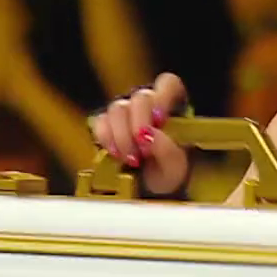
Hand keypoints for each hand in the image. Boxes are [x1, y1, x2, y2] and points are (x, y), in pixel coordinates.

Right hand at [92, 72, 190, 193]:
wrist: (151, 193)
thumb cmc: (169, 174)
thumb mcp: (176, 169)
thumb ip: (168, 151)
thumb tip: (150, 134)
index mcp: (173, 107)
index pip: (168, 84)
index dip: (162, 98)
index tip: (159, 121)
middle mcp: (149, 104)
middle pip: (140, 97)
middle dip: (139, 124)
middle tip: (142, 150)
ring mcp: (125, 112)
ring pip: (118, 108)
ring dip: (122, 135)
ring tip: (132, 159)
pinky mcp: (106, 125)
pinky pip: (100, 122)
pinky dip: (107, 139)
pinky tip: (116, 154)